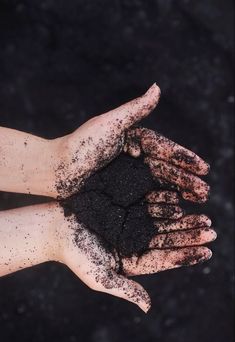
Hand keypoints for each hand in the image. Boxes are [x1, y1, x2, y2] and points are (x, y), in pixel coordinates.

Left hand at [54, 84, 208, 201]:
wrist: (55, 171)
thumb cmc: (79, 145)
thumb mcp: (108, 125)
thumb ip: (134, 109)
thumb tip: (158, 87)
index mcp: (135, 142)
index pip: (165, 150)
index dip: (185, 159)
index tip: (203, 168)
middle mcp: (135, 161)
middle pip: (166, 171)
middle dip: (187, 180)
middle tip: (205, 191)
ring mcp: (129, 180)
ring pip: (159, 186)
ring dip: (179, 194)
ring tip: (197, 201)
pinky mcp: (121, 196)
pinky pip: (144, 200)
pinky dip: (161, 205)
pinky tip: (175, 212)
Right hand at [54, 203, 215, 312]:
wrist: (55, 227)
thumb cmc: (75, 255)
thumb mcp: (100, 277)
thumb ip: (125, 289)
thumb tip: (148, 307)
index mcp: (132, 261)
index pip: (164, 259)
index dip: (185, 255)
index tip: (207, 251)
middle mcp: (135, 243)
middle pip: (168, 240)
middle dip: (190, 235)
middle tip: (211, 230)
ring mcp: (131, 225)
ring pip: (163, 222)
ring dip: (183, 220)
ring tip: (203, 215)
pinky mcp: (125, 208)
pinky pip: (149, 205)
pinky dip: (164, 203)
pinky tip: (180, 200)